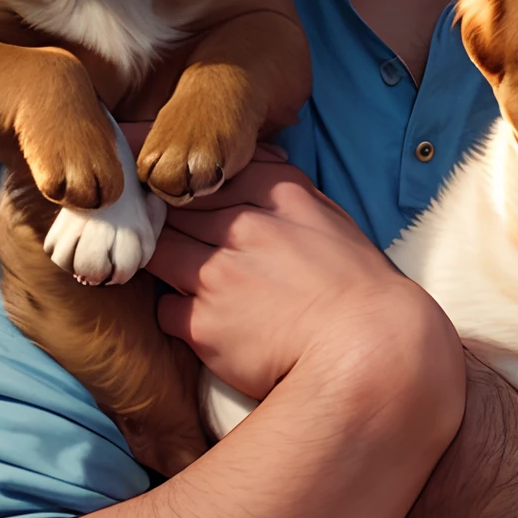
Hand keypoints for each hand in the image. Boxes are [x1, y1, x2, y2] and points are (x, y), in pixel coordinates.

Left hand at [151, 154, 463, 416]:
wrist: (371, 354)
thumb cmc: (361, 289)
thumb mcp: (329, 218)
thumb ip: (285, 189)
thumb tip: (256, 163)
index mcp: (279, 193)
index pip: (209, 166)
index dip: (176, 172)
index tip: (157, 174)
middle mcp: (243, 226)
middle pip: (172, 205)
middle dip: (158, 213)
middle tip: (147, 223)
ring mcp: (218, 274)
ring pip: (159, 250)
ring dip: (161, 259)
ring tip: (169, 270)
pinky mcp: (204, 324)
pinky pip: (165, 308)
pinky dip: (175, 311)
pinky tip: (198, 318)